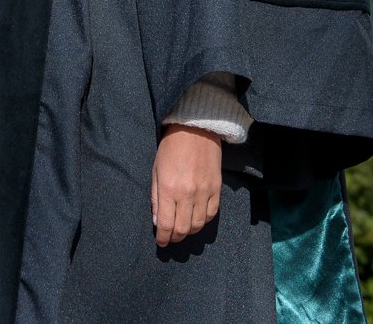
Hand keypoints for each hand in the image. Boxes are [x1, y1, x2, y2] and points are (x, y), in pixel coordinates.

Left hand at [151, 124, 221, 246]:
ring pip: (198, 224)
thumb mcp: (156, 170)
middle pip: (183, 228)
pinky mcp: (216, 189)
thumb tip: (158, 221)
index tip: (161, 242)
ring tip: (182, 230)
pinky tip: (196, 220)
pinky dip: (203, 222)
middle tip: (170, 238)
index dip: (163, 237)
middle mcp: (188, 194)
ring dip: (189, 231)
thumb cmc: (170, 148)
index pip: (167, 224)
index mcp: (169, 189)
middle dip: (175, 237)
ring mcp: (204, 192)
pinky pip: (211, 214)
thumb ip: (156, 198)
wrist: (195, 130)